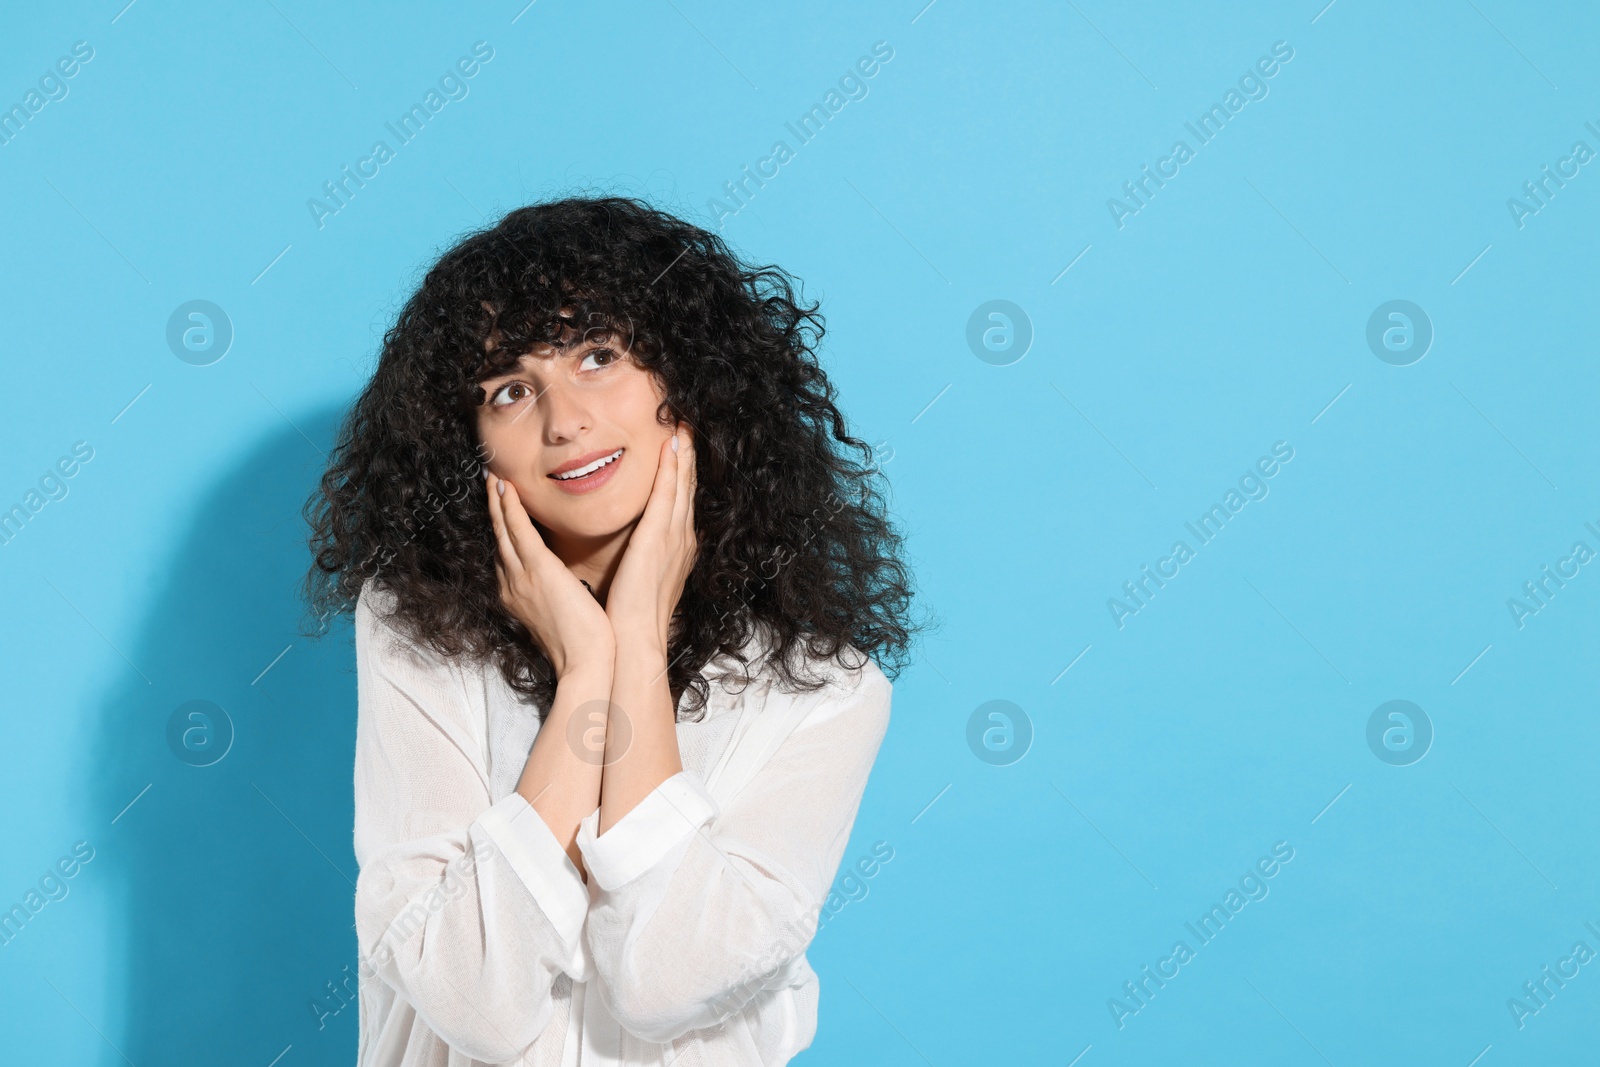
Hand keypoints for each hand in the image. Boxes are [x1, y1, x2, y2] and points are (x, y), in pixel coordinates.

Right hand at [486, 471, 614, 677]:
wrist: (585, 664)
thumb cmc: (582, 644)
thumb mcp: (562, 614)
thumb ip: (557, 595)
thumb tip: (566, 585)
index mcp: (519, 594)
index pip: (507, 553)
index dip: (502, 528)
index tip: (501, 505)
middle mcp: (512, 584)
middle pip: (498, 537)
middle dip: (493, 508)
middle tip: (489, 480)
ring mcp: (521, 577)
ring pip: (503, 529)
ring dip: (497, 500)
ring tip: (492, 474)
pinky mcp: (538, 570)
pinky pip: (518, 531)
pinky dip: (509, 507)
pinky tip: (505, 487)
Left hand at [605, 426, 697, 654]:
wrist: (637, 637)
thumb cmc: (635, 615)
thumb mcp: (646, 580)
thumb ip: (648, 558)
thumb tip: (641, 549)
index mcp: (679, 548)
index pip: (682, 502)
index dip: (684, 474)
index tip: (681, 448)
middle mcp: (682, 538)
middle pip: (688, 488)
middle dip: (688, 456)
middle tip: (687, 426)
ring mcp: (673, 537)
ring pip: (682, 485)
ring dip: (683, 454)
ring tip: (683, 426)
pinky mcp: (658, 538)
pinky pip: (667, 495)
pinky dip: (671, 469)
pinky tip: (671, 447)